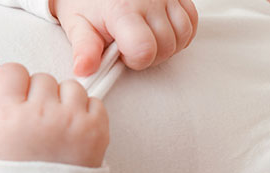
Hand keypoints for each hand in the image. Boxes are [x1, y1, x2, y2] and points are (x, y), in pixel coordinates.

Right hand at [0, 57, 108, 167]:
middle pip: (43, 78)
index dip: (15, 87)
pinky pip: (95, 101)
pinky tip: (75, 133)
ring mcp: (72, 121)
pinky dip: (87, 113)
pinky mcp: (97, 129)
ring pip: (71, 86)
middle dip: (41, 96)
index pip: (13, 71)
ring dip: (66, 101)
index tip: (18, 103)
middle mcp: (41, 114)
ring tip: (59, 128)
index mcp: (9, 115)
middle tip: (39, 124)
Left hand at [50, 0, 198, 75]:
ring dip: (169, 45)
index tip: (123, 54)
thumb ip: (84, 48)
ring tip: (148, 38)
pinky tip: (163, 31)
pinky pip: (192, 20)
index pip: (144, 50)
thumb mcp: (78, 23)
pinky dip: (182, 32)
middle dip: (151, 55)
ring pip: (183, 35)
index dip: (136, 60)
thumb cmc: (89, 1)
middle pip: (166, 46)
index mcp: (122, 10)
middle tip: (132, 46)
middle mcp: (149, 0)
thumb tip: (83, 69)